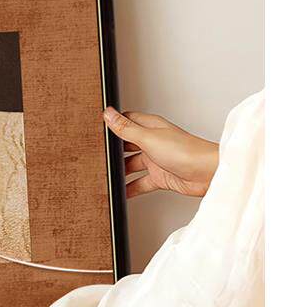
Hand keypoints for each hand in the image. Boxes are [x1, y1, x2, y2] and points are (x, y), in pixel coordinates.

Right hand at [103, 107, 218, 197]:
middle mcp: (153, 142)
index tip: (98, 130)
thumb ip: (126, 128)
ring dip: (121, 172)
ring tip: (106, 177)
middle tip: (99, 157)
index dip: (113, 125)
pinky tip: (122, 192)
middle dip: (114, 152)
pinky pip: (140, 183)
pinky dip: (131, 188)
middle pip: (127, 146)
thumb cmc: (186, 151)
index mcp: (150, 127)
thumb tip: (109, 114)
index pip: (127, 121)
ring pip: (132, 166)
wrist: (208, 173)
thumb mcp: (148, 138)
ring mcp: (156, 160)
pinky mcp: (161, 177)